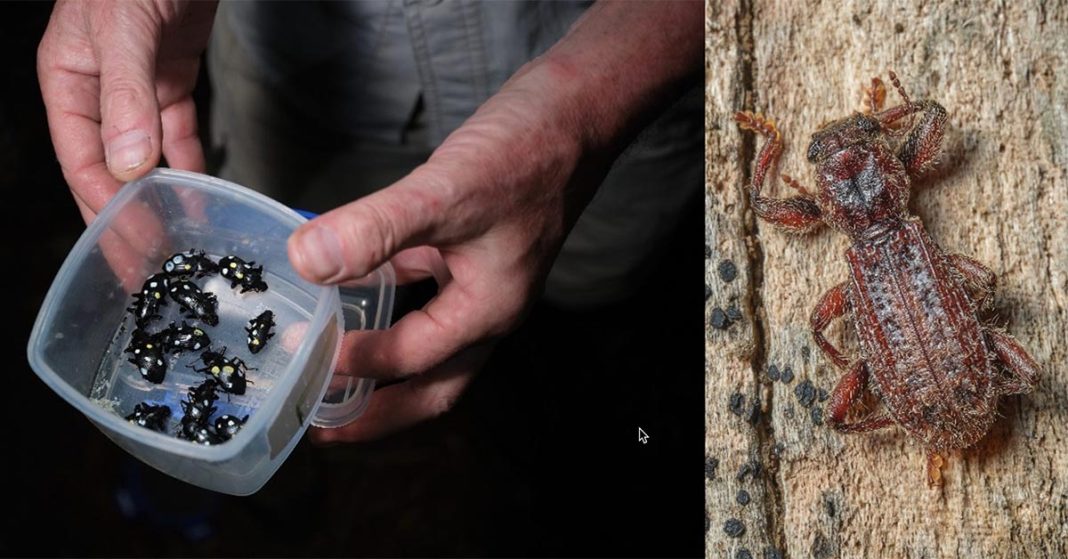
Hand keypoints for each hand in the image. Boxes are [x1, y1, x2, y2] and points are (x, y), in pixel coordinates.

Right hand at [38, 0, 215, 223]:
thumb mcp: (123, 29)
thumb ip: (125, 94)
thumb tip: (128, 162)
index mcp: (68, 80)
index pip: (80, 156)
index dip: (104, 200)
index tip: (130, 235)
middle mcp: (100, 92)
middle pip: (109, 167)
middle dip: (125, 214)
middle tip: (143, 262)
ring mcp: (138, 90)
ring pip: (147, 156)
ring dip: (161, 196)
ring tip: (174, 241)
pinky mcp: (172, 82)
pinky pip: (179, 133)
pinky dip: (189, 164)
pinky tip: (199, 196)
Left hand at [291, 0, 701, 442]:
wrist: (575, 112)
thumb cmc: (526, 153)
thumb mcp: (445, 191)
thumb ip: (375, 229)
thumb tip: (307, 262)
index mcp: (488, 310)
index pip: (412, 358)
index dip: (354, 364)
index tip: (301, 361)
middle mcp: (488, 308)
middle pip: (432, 386)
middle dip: (379, 411)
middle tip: (323, 429)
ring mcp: (482, 282)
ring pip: (427, 344)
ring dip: (382, 365)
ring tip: (330, 374)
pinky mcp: (472, 252)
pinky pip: (424, 293)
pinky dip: (387, 299)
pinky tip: (351, 285)